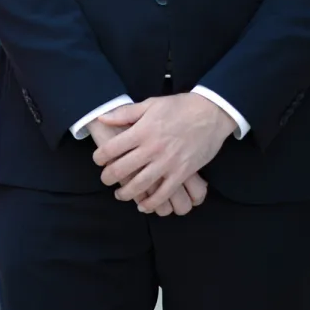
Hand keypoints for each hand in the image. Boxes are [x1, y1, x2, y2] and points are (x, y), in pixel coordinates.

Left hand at [88, 109, 207, 215]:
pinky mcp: (182, 173)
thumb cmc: (179, 107)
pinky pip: (164, 193)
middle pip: (121, 169)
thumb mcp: (150, 104)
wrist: (211, 113)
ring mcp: (167, 162)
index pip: (111, 149)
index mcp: (141, 131)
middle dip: (108, 177)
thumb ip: (125, 113)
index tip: (98, 160)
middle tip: (105, 179)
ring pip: (140, 185)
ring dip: (126, 193)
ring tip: (120, 194)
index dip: (99, 157)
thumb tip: (102, 118)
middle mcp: (151, 148)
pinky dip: (152, 203)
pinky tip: (144, 206)